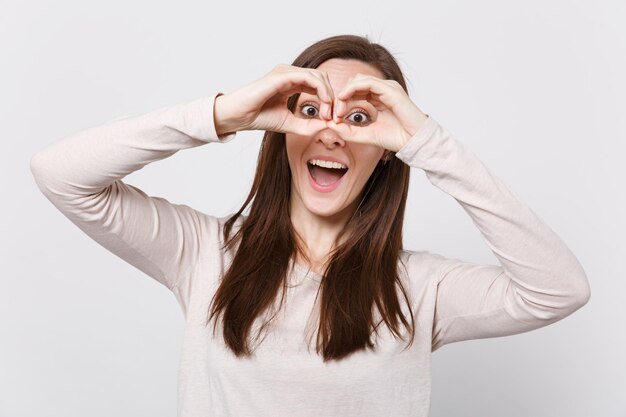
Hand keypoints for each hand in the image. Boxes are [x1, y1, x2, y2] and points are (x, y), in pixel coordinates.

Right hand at [214, 64, 335, 135]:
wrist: (240, 116)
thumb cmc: (259, 117)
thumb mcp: (290, 124)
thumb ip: (308, 125)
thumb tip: (327, 126)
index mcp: (291, 83)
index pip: (317, 85)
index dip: (329, 100)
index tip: (330, 119)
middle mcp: (289, 74)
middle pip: (321, 77)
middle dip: (331, 96)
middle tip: (331, 116)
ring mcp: (285, 72)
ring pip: (317, 75)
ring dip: (328, 94)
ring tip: (327, 113)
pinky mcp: (282, 75)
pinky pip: (308, 77)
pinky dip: (320, 90)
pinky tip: (324, 104)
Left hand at [326, 74, 428, 151]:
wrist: (414, 142)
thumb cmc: (395, 138)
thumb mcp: (365, 135)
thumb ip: (349, 130)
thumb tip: (330, 125)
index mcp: (378, 98)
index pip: (354, 91)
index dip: (340, 101)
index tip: (332, 118)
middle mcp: (383, 90)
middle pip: (354, 83)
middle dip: (340, 96)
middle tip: (333, 113)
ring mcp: (387, 88)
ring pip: (358, 80)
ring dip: (344, 93)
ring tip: (338, 109)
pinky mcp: (391, 90)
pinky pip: (367, 82)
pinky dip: (352, 89)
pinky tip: (344, 99)